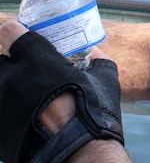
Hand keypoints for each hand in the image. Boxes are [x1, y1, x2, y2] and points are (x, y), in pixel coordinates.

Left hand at [0, 22, 124, 162]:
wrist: (77, 153)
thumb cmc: (94, 112)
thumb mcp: (105, 79)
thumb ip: (97, 60)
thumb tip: (96, 53)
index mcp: (36, 59)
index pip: (8, 32)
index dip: (13, 32)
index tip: (18, 36)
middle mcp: (10, 79)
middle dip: (9, 64)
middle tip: (24, 71)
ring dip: (8, 88)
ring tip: (24, 97)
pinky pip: (0, 113)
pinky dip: (8, 112)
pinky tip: (24, 119)